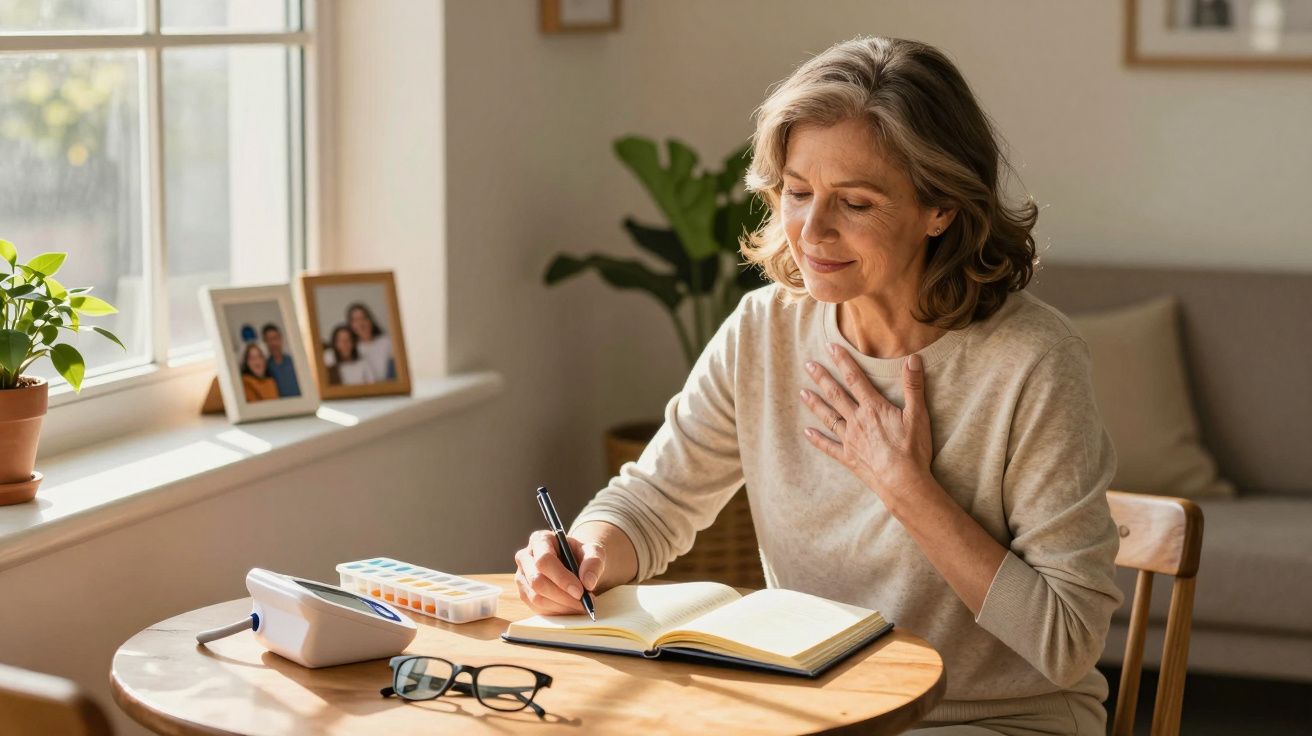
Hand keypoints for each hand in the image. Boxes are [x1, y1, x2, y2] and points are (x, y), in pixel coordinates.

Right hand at [513, 530, 606, 614]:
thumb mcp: (594, 552)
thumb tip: (588, 582)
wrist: (576, 566)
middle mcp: (525, 557)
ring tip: (581, 605)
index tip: (580, 591)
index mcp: (540, 540)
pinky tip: (571, 608)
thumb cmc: (582, 556)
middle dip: (563, 596)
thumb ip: (593, 562)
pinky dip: (557, 611)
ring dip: (561, 606)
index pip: (544, 560)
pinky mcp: (524, 594)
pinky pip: (537, 608)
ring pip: (536, 598)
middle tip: (584, 602)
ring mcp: (522, 577)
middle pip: (537, 581)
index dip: (561, 578)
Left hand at [799, 343, 933, 508]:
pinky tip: (806, 433)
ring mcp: (850, 440)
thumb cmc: (912, 450)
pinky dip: (817, 440)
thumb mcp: (918, 415)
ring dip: (815, 404)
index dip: (843, 362)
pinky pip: (829, 447)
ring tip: (802, 392)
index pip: (855, 379)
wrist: (903, 482)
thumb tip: (913, 359)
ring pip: (829, 417)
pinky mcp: (849, 458)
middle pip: (836, 395)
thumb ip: (913, 386)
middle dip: (822, 378)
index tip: (830, 347)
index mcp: (873, 408)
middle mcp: (857, 421)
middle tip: (808, 365)